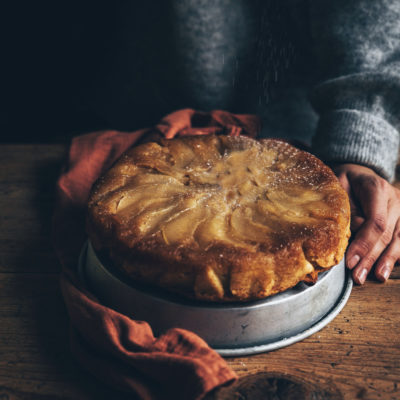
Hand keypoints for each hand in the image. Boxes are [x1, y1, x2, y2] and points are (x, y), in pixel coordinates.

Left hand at [333, 163, 399, 283]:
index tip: (350, 261)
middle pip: (387, 234)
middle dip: (371, 258)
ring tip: (377, 277)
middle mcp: (394, 199)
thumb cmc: (344, 181)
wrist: (359, 173)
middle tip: (357, 276)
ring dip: (386, 260)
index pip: (376, 221)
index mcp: (377, 189)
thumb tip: (352, 233)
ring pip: (398, 239)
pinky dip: (396, 255)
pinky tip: (387, 268)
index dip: (364, 243)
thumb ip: (346, 209)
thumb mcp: (338, 186)